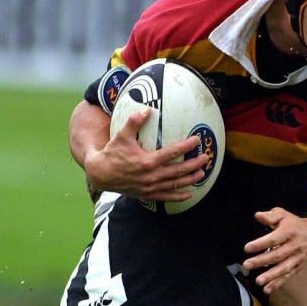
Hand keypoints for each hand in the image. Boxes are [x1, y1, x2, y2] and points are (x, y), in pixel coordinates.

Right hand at [83, 108, 207, 201]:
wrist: (101, 174)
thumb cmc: (112, 153)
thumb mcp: (121, 135)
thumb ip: (134, 121)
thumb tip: (146, 109)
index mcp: (147, 161)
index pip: (172, 152)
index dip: (186, 146)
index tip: (196, 140)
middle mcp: (151, 176)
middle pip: (178, 170)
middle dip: (194, 165)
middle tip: (205, 158)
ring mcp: (150, 187)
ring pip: (175, 184)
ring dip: (190, 179)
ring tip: (202, 174)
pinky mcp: (147, 195)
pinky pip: (166, 197)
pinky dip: (178, 196)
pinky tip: (189, 193)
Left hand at [243, 208, 306, 293]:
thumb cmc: (294, 225)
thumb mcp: (283, 215)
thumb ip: (270, 216)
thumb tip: (258, 216)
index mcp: (289, 232)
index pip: (273, 239)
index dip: (260, 244)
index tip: (247, 248)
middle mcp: (294, 246)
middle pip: (277, 255)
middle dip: (261, 261)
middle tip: (247, 265)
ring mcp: (296, 258)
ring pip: (283, 268)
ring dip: (270, 276)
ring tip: (258, 281)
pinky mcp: (297, 267)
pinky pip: (287, 276)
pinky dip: (277, 284)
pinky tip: (267, 289)